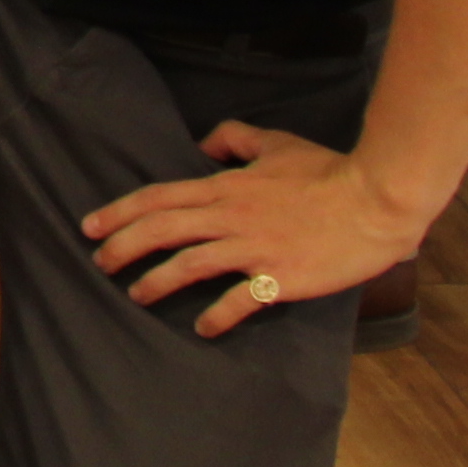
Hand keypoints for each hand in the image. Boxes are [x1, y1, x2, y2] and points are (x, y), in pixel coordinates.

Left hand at [81, 123, 422, 336]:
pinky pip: (239, 300)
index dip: (120, 212)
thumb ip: (235, 138)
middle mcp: (231, 216)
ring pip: (189, 264)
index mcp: (226, 186)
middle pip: (162, 230)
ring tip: (137, 295)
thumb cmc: (329, 171)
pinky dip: (217, 316)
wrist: (376, 199)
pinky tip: (203, 328)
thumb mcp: (276, 142)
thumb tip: (202, 143)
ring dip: (156, 281)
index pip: (159, 197)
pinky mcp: (281, 276)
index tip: (90, 226)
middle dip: (123, 247)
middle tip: (99, 263)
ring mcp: (254, 248)